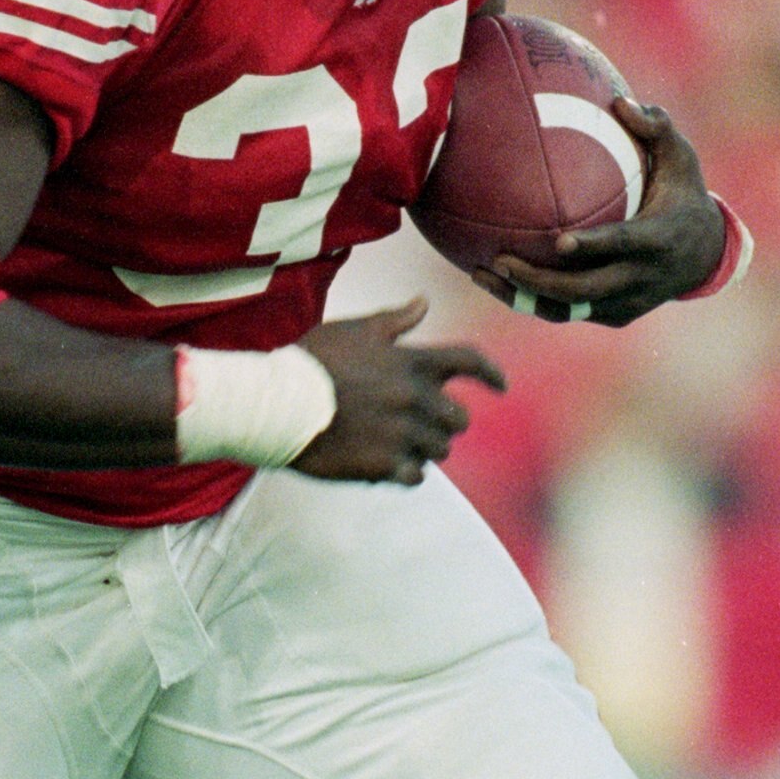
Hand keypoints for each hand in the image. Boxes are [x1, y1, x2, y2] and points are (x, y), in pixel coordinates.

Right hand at [294, 301, 506, 484]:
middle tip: (423, 425)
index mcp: (411, 362)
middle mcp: (414, 397)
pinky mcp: (384, 464)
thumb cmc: (312, 362)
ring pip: (439, 450)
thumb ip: (394, 320)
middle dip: (446, 422)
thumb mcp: (354, 331)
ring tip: (398, 445)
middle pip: (458, 417)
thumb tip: (424, 302)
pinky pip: (415, 476)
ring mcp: (401, 433)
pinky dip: (407, 473)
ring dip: (425, 448)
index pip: (469, 361)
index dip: (491, 373)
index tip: (501, 386)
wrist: (277, 404)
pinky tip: (388, 467)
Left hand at [473, 97, 725, 325]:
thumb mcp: (682, 158)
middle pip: (585, 289)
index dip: (593, 247)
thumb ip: (656, 127)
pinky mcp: (615, 316)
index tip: (559, 242)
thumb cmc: (684, 195)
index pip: (622, 245)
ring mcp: (627, 302)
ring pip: (569, 309)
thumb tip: (621, 100)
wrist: (706, 255)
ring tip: (482, 273)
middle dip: (540, 281)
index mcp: (658, 239)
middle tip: (500, 259)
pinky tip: (498, 282)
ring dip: (524, 296)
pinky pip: (569, 313)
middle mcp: (642, 277)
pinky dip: (533, 301)